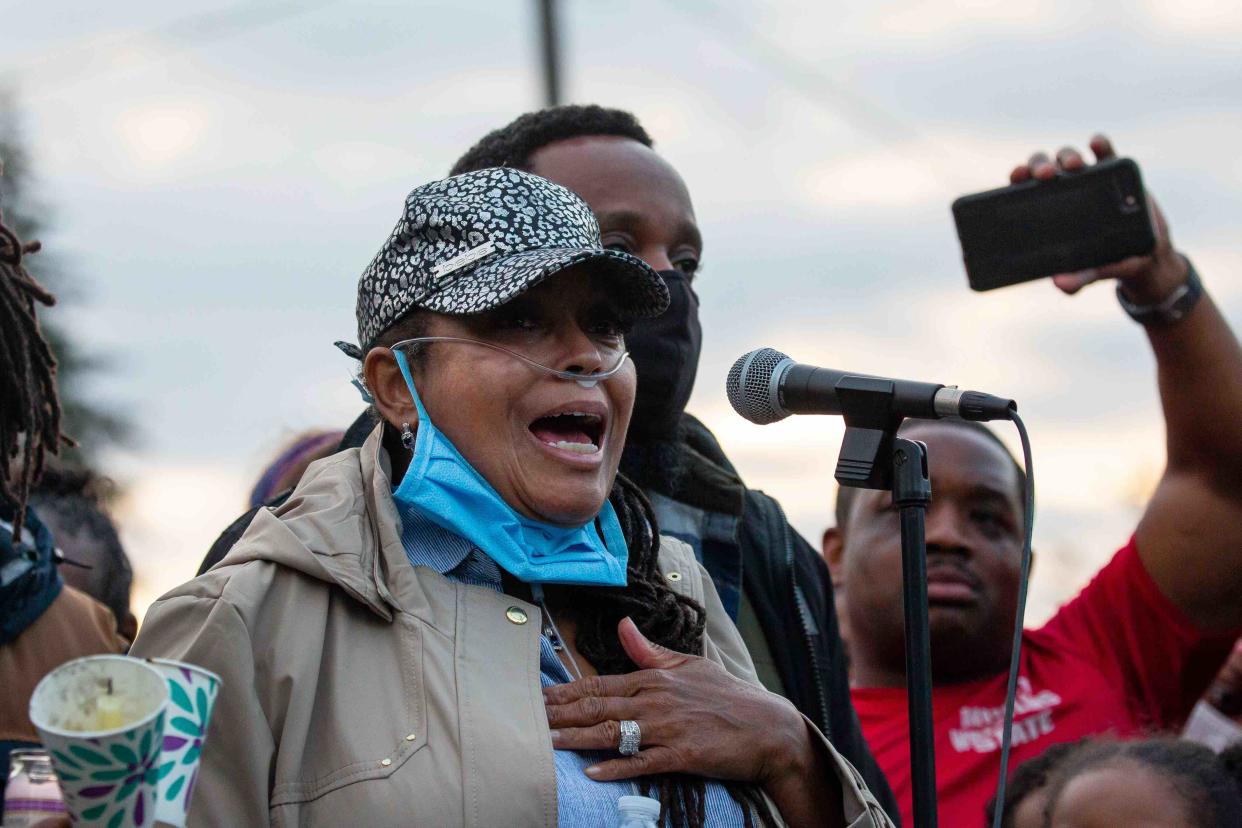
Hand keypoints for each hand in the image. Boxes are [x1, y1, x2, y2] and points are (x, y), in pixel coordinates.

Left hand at [543, 617, 813, 788]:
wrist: (768, 727)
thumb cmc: (728, 696)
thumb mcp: (689, 664)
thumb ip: (649, 650)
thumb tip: (623, 625)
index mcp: (655, 678)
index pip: (600, 684)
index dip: (567, 692)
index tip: (539, 697)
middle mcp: (656, 700)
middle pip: (598, 707)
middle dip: (561, 714)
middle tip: (528, 719)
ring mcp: (669, 728)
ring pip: (613, 733)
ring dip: (578, 739)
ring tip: (548, 743)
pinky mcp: (683, 755)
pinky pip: (643, 762)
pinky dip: (617, 767)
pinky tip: (593, 771)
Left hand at [1009, 134, 1187, 303]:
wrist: (1147, 256)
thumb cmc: (1108, 262)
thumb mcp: (1092, 272)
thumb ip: (1077, 278)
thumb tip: (1060, 284)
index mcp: (1048, 210)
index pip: (1026, 189)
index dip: (1019, 179)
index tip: (1016, 177)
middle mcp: (1064, 190)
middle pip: (1045, 168)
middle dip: (1040, 165)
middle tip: (1045, 175)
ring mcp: (1090, 179)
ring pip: (1069, 158)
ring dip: (1067, 156)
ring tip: (1072, 165)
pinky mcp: (1115, 173)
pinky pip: (1105, 153)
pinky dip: (1100, 145)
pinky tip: (1095, 142)